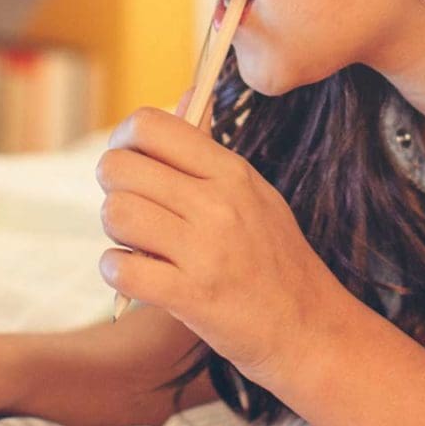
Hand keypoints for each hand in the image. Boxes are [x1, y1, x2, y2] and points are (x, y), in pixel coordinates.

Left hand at [97, 108, 356, 389]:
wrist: (310, 330)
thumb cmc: (278, 261)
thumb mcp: (255, 194)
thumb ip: (212, 151)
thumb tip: (187, 95)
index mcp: (231, 172)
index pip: (150, 126)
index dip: (125, 141)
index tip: (132, 163)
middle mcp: (217, 203)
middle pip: (119, 167)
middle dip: (113, 188)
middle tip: (135, 209)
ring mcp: (204, 249)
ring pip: (116, 214)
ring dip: (116, 232)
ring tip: (139, 244)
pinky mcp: (190, 295)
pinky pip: (120, 267)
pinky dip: (117, 272)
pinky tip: (139, 275)